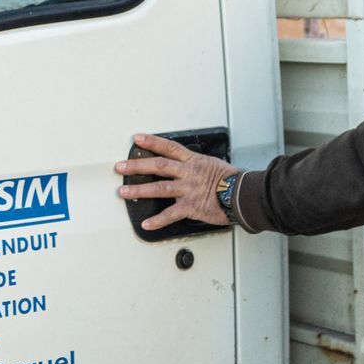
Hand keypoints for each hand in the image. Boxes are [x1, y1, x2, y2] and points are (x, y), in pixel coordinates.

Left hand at [115, 133, 237, 232]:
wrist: (243, 195)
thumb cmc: (231, 181)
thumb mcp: (213, 164)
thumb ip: (196, 165)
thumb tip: (185, 166)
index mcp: (193, 161)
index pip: (169, 148)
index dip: (152, 142)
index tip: (137, 139)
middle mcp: (188, 173)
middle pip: (158, 166)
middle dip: (137, 166)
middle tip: (121, 167)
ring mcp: (188, 190)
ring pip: (159, 188)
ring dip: (139, 190)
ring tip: (124, 192)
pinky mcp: (191, 206)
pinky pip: (171, 214)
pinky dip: (158, 221)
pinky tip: (147, 224)